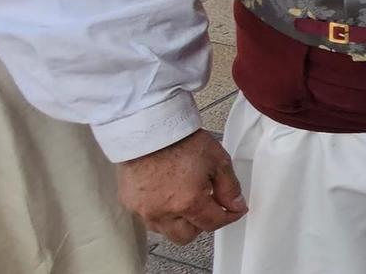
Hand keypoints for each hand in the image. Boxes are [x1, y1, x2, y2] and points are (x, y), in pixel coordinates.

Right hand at [117, 130, 247, 243]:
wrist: (149, 130)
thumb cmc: (181, 141)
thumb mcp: (218, 161)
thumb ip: (230, 188)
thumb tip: (235, 206)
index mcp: (188, 203)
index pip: (213, 224)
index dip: (229, 217)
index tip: (233, 210)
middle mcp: (163, 212)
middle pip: (186, 236)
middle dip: (200, 225)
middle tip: (207, 207)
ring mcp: (143, 210)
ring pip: (165, 231)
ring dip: (178, 222)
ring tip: (185, 200)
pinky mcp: (129, 203)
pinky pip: (148, 218)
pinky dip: (160, 213)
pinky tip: (167, 196)